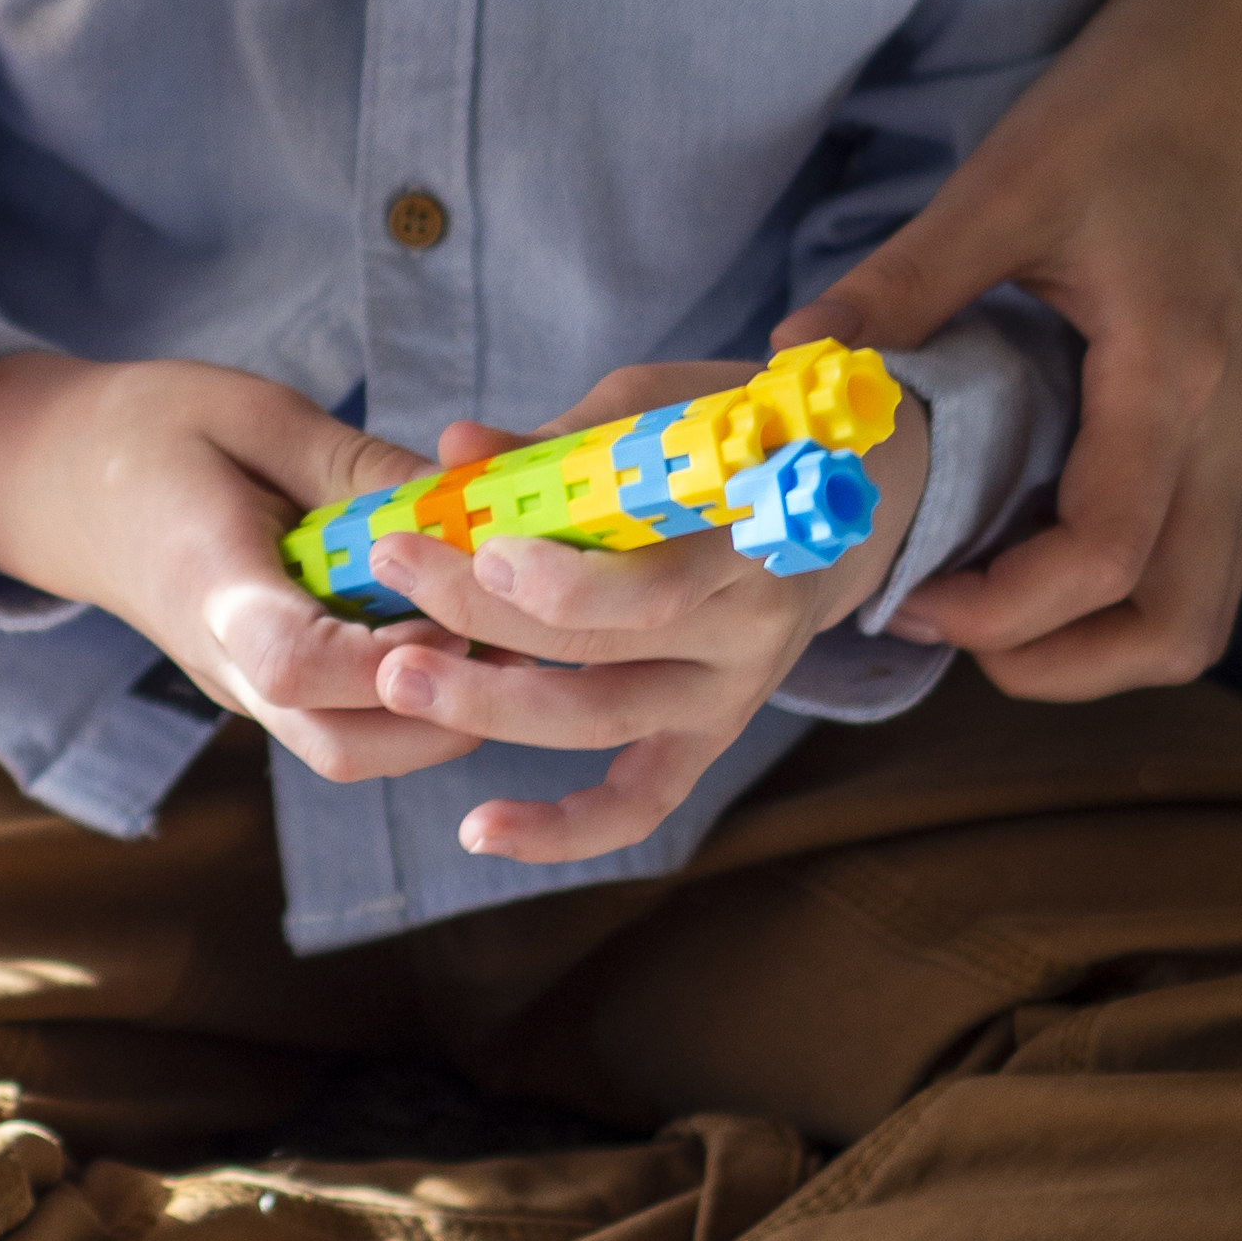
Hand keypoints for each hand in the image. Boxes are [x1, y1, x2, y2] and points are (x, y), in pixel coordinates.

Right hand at [0, 353, 481, 785]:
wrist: (60, 480)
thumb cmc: (154, 429)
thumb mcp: (256, 414)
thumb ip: (357, 469)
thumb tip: (468, 508)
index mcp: (210, 584)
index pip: (296, 664)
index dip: (389, 656)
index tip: (458, 610)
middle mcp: (224, 661)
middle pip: (341, 745)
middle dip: (442, 710)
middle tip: (509, 631)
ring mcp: (241, 688)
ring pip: (349, 751)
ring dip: (433, 713)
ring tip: (486, 629)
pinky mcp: (262, 690)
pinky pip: (342, 724)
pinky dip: (406, 698)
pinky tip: (444, 628)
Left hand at [353, 363, 929, 865]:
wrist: (848, 498)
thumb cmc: (733, 440)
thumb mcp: (663, 410)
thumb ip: (563, 439)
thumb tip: (458, 448)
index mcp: (748, 531)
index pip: (654, 576)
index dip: (561, 573)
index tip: (472, 540)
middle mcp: (748, 623)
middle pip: (605, 642)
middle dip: (484, 611)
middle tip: (393, 571)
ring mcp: (731, 692)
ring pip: (604, 720)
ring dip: (492, 705)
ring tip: (398, 679)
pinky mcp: (710, 739)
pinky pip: (638, 803)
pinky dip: (562, 829)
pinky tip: (480, 829)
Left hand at [779, 0, 1241, 701]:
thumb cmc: (1137, 98)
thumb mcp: (1005, 183)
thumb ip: (902, 286)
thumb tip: (786, 363)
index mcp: (1176, 378)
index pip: (1106, 559)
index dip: (1002, 610)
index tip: (903, 594)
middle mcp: (1234, 425)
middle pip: (1182, 625)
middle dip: (1066, 662)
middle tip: (945, 620)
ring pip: (1202, 597)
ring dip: (1098, 631)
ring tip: (979, 589)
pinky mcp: (1240, 410)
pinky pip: (1198, 541)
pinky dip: (1120, 575)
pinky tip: (1024, 524)